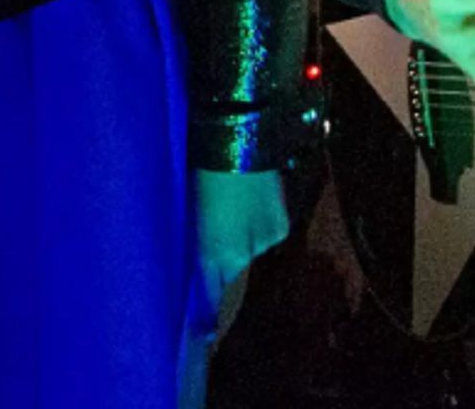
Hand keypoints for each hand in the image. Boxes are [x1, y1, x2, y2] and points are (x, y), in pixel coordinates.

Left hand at [193, 167, 288, 336]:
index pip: (211, 294)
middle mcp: (237, 257)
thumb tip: (204, 265)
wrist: (239, 145)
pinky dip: (263, 229)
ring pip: (251, 254)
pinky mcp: (281, 227)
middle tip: (219, 247)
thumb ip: (201, 244)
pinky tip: (256, 208)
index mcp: (210, 254)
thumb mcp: (194, 214)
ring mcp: (262, 243)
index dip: (210, 310)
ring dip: (245, 245)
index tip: (208, 329)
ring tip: (237, 217)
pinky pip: (269, 237)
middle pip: (231, 275)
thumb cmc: (203, 177)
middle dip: (225, 269)